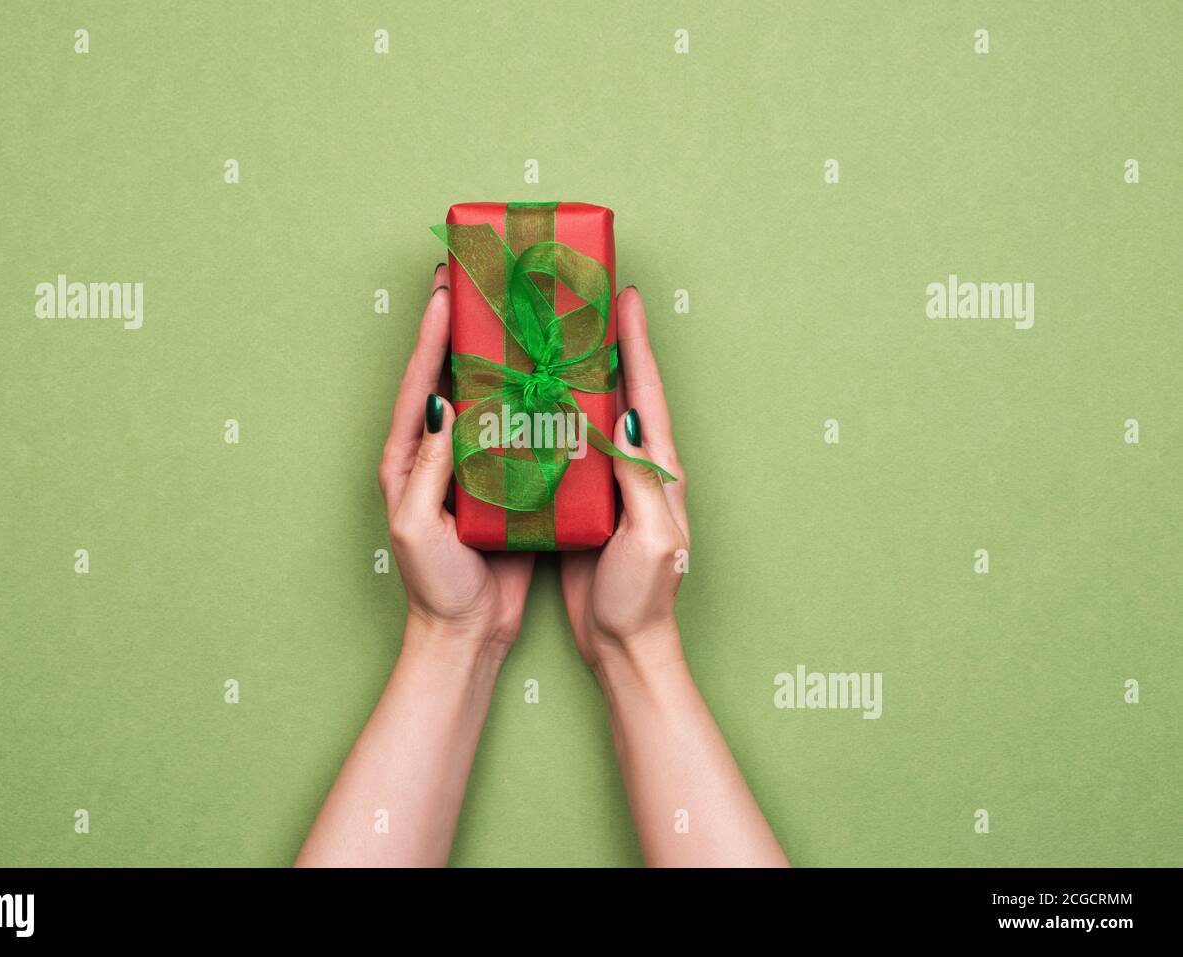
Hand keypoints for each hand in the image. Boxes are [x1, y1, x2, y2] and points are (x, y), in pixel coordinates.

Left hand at [378, 265, 535, 663]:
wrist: (468, 633)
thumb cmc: (434, 586)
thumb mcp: (418, 527)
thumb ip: (428, 468)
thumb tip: (443, 404)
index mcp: (408, 460)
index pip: (420, 385)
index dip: (431, 337)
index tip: (444, 292)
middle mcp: (439, 456)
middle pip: (452, 380)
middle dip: (463, 332)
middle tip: (479, 285)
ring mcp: (475, 469)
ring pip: (490, 401)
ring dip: (503, 359)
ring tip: (521, 318)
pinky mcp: (507, 486)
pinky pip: (520, 435)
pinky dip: (534, 404)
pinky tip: (554, 380)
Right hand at [561, 287, 690, 675]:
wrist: (622, 646)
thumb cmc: (644, 598)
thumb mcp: (651, 538)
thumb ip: (643, 480)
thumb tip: (629, 417)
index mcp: (658, 471)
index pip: (646, 393)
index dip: (636, 344)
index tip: (624, 298)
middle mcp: (635, 469)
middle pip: (619, 392)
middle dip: (605, 345)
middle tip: (581, 304)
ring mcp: (607, 485)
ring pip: (587, 415)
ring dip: (572, 375)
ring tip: (547, 337)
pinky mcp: (580, 504)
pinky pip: (564, 449)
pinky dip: (549, 418)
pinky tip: (526, 402)